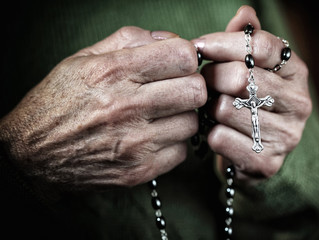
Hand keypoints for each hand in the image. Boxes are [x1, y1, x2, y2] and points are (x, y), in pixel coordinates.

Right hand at [0, 27, 206, 188]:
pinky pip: (181, 151)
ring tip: (160, 115)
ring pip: (192, 122)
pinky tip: (154, 137)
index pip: (182, 56)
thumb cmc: (60, 101)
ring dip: (181, 116)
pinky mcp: (138, 170)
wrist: (32, 152)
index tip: (177, 64)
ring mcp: (134, 143)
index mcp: (114, 72)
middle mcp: (126, 107)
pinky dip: (172, 143)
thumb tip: (169, 39)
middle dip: (190, 86)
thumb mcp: (84, 58)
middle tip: (174, 89)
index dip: (185, 57)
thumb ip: (130, 40)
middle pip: (196, 91)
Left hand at [194, 6, 311, 182]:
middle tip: (204, 82)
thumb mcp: (251, 68)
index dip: (222, 43)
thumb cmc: (246, 102)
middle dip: (211, 77)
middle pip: (240, 76)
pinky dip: (210, 134)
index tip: (198, 47)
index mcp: (296, 73)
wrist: (250, 151)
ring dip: (209, 109)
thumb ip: (246, 41)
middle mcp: (299, 103)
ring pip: (226, 108)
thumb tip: (245, 13)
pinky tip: (217, 132)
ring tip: (213, 110)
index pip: (259, 45)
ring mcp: (287, 135)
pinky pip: (220, 138)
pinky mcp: (267, 162)